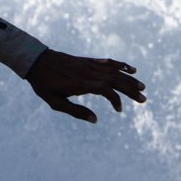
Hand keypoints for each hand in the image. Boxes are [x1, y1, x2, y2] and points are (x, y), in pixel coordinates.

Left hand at [26, 51, 144, 122]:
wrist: (36, 61)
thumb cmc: (44, 84)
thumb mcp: (55, 102)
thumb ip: (75, 111)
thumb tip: (95, 120)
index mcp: (81, 84)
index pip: (106, 90)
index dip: (116, 100)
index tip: (119, 110)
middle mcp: (88, 73)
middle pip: (115, 80)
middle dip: (131, 90)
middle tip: (144, 99)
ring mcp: (89, 65)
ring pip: (114, 71)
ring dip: (129, 79)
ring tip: (142, 87)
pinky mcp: (88, 60)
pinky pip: (108, 62)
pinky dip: (120, 64)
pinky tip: (131, 68)